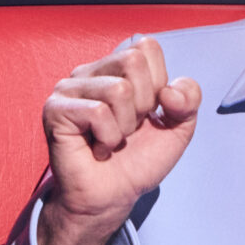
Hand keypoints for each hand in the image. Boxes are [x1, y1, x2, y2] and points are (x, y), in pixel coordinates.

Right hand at [38, 36, 200, 244]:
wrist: (113, 197)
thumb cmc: (138, 161)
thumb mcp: (178, 127)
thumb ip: (188, 99)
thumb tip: (170, 91)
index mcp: (116, 68)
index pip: (147, 47)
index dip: (158, 85)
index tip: (147, 114)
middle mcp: (90, 71)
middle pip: (132, 61)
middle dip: (143, 104)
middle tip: (129, 129)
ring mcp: (69, 88)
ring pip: (118, 90)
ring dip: (125, 126)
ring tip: (113, 140)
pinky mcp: (56, 109)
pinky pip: (98, 112)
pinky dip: (108, 137)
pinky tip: (99, 147)